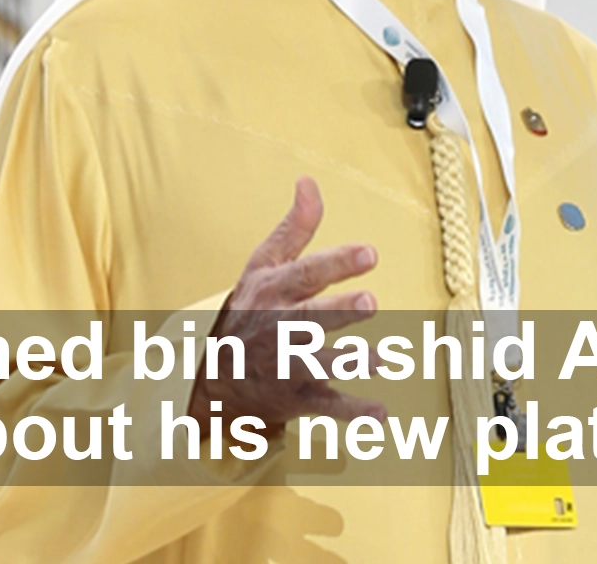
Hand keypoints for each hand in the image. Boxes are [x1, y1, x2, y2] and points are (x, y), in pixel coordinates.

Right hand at [190, 177, 384, 433]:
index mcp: (275, 291)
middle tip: (370, 302)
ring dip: (350, 361)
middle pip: (311, 319)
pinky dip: (352, 414)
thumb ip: (294, 227)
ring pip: (319, 364)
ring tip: (382, 358)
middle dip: (339, 312)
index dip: (337, 263)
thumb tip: (309, 181)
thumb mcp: (264, 264)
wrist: (214, 374)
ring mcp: (288, 365)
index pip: (306, 273)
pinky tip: (381, 414)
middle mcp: (281, 327)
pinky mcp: (297, 398)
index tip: (370, 253)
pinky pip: (325, 408)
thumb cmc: (250, 309)